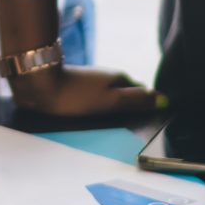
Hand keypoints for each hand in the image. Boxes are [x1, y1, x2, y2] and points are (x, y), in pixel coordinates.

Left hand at [6, 64, 159, 119]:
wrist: (39, 85)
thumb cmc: (76, 96)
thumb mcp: (110, 101)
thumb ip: (136, 100)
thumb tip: (164, 99)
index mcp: (119, 78)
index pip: (142, 92)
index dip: (147, 105)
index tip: (151, 121)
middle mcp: (107, 77)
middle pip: (126, 93)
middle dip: (132, 106)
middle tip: (134, 128)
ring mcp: (91, 81)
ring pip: (110, 96)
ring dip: (114, 108)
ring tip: (114, 126)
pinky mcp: (76, 87)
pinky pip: (95, 99)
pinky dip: (99, 108)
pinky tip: (94, 119)